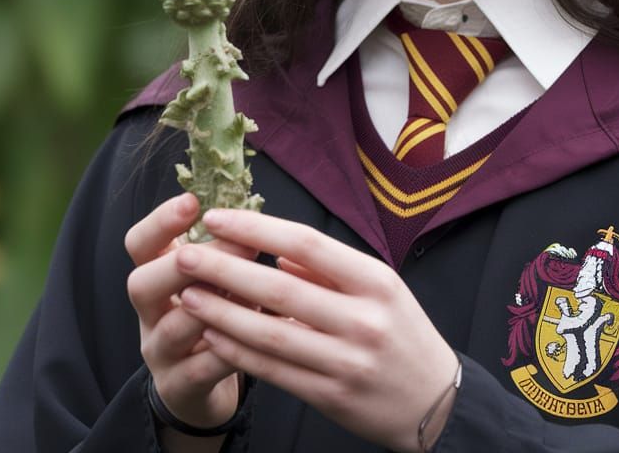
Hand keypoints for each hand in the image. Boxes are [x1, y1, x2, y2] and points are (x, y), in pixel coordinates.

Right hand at [125, 193, 254, 429]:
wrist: (199, 384)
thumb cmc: (213, 312)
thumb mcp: (210, 276)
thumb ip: (220, 246)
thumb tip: (250, 206)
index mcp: (156, 276)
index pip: (139, 244)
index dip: (160, 221)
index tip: (193, 201)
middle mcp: (150, 313)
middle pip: (141, 284)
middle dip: (187, 263)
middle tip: (240, 246)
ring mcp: (160, 353)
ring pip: (172, 329)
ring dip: (214, 306)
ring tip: (253, 290)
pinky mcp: (180, 387)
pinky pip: (201, 369)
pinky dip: (230, 349)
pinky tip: (260, 333)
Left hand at [173, 209, 459, 452]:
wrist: (434, 401)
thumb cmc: (402, 332)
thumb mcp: (380, 288)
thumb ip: (329, 270)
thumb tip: (278, 255)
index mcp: (375, 280)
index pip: (308, 244)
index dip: (259, 228)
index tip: (218, 218)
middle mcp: (362, 318)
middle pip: (280, 289)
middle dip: (225, 269)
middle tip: (185, 255)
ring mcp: (346, 361)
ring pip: (270, 334)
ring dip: (222, 314)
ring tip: (188, 295)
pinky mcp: (331, 397)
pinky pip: (275, 371)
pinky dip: (239, 353)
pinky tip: (212, 337)